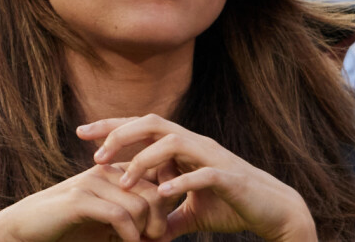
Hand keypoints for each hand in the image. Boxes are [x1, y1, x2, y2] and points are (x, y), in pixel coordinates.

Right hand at [0, 163, 176, 241]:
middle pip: (155, 192)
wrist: (25, 229)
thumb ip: (132, 221)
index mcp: (116, 172)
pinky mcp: (80, 199)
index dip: (167, 207)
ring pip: (141, 204)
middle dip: (161, 222)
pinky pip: (119, 215)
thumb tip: (164, 233)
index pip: (158, 179)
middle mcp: (107, 171)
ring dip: (146, 232)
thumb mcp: (106, 223)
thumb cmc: (70, 229)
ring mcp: (93, 182)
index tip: (161, 232)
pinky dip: (130, 236)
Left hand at [78, 115, 316, 241]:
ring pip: (172, 142)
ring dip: (145, 161)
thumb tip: (144, 231)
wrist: (272, 210)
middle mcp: (194, 143)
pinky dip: (180, 182)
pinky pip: (199, 174)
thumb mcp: (191, 211)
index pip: (142, 127)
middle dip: (120, 133)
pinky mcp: (226, 176)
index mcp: (182, 146)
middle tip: (94, 154)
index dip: (112, 127)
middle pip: (152, 123)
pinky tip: (161, 195)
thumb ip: (167, 214)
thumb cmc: (230, 205)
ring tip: (125, 182)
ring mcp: (210, 156)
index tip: (82, 132)